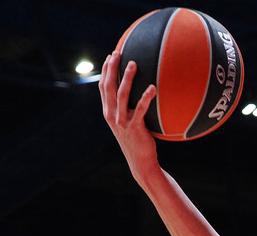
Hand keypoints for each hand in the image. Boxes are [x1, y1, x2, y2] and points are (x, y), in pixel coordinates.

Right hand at [99, 50, 158, 182]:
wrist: (140, 161)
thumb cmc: (138, 141)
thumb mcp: (130, 123)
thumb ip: (130, 109)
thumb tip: (141, 93)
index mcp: (108, 112)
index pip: (103, 88)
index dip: (105, 71)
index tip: (110, 56)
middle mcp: (111, 115)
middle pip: (108, 87)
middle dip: (111, 69)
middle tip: (118, 53)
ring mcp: (122, 121)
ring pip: (121, 95)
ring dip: (126, 78)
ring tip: (133, 64)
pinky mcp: (134, 128)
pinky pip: (140, 109)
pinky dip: (146, 98)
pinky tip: (153, 88)